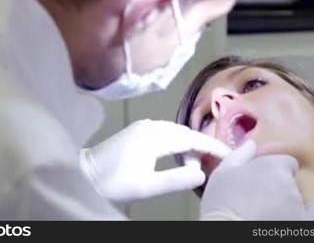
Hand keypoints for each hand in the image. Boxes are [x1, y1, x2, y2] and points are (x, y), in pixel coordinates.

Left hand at [80, 119, 232, 202]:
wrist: (85, 176)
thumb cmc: (114, 183)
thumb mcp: (146, 187)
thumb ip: (175, 180)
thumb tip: (201, 174)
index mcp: (153, 137)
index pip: (190, 138)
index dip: (211, 145)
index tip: (228, 153)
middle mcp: (149, 126)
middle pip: (184, 133)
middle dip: (201, 147)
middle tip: (212, 165)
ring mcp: (142, 126)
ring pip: (175, 132)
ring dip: (188, 146)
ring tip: (195, 166)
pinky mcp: (137, 131)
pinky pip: (165, 133)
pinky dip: (177, 143)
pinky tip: (177, 158)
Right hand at [200, 149, 306, 219]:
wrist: (230, 233)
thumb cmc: (224, 201)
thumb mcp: (223, 173)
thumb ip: (240, 155)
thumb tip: (252, 143)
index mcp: (274, 166)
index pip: (287, 162)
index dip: (276, 170)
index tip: (263, 178)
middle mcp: (291, 185)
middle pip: (289, 182)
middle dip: (278, 187)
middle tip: (257, 197)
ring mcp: (297, 207)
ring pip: (292, 202)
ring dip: (281, 204)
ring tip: (260, 212)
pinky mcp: (298, 223)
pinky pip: (295, 218)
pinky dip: (285, 219)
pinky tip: (267, 221)